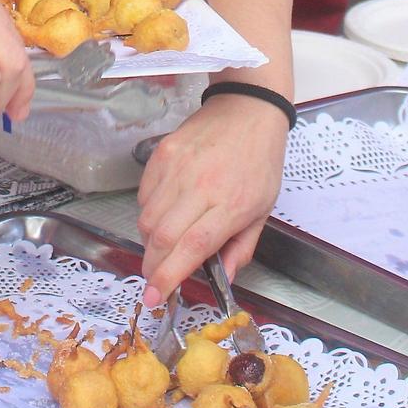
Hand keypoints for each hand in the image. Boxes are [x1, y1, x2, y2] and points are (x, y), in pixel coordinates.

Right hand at [134, 93, 289, 305]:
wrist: (247, 109)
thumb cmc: (260, 161)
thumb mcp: (263, 210)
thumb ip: (241, 248)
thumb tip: (223, 280)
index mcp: (230, 204)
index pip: (192, 248)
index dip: (169, 277)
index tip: (156, 298)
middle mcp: (200, 187)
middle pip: (161, 237)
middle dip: (152, 267)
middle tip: (153, 281)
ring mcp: (177, 168)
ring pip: (146, 218)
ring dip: (149, 242)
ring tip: (162, 247)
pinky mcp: (162, 155)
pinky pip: (144, 195)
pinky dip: (147, 213)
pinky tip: (163, 215)